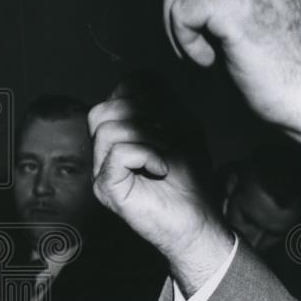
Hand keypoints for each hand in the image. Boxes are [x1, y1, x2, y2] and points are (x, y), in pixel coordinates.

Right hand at [89, 75, 232, 295]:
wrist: (199, 220)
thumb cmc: (192, 178)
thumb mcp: (185, 130)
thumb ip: (164, 103)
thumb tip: (143, 80)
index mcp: (122, 132)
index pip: (118, 92)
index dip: (144, 94)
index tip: (169, 116)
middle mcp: (105, 150)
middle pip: (104, 108)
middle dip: (143, 115)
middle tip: (169, 137)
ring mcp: (101, 170)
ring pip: (107, 128)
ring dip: (146, 135)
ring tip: (166, 153)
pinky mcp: (106, 188)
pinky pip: (117, 153)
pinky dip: (146, 154)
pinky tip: (161, 168)